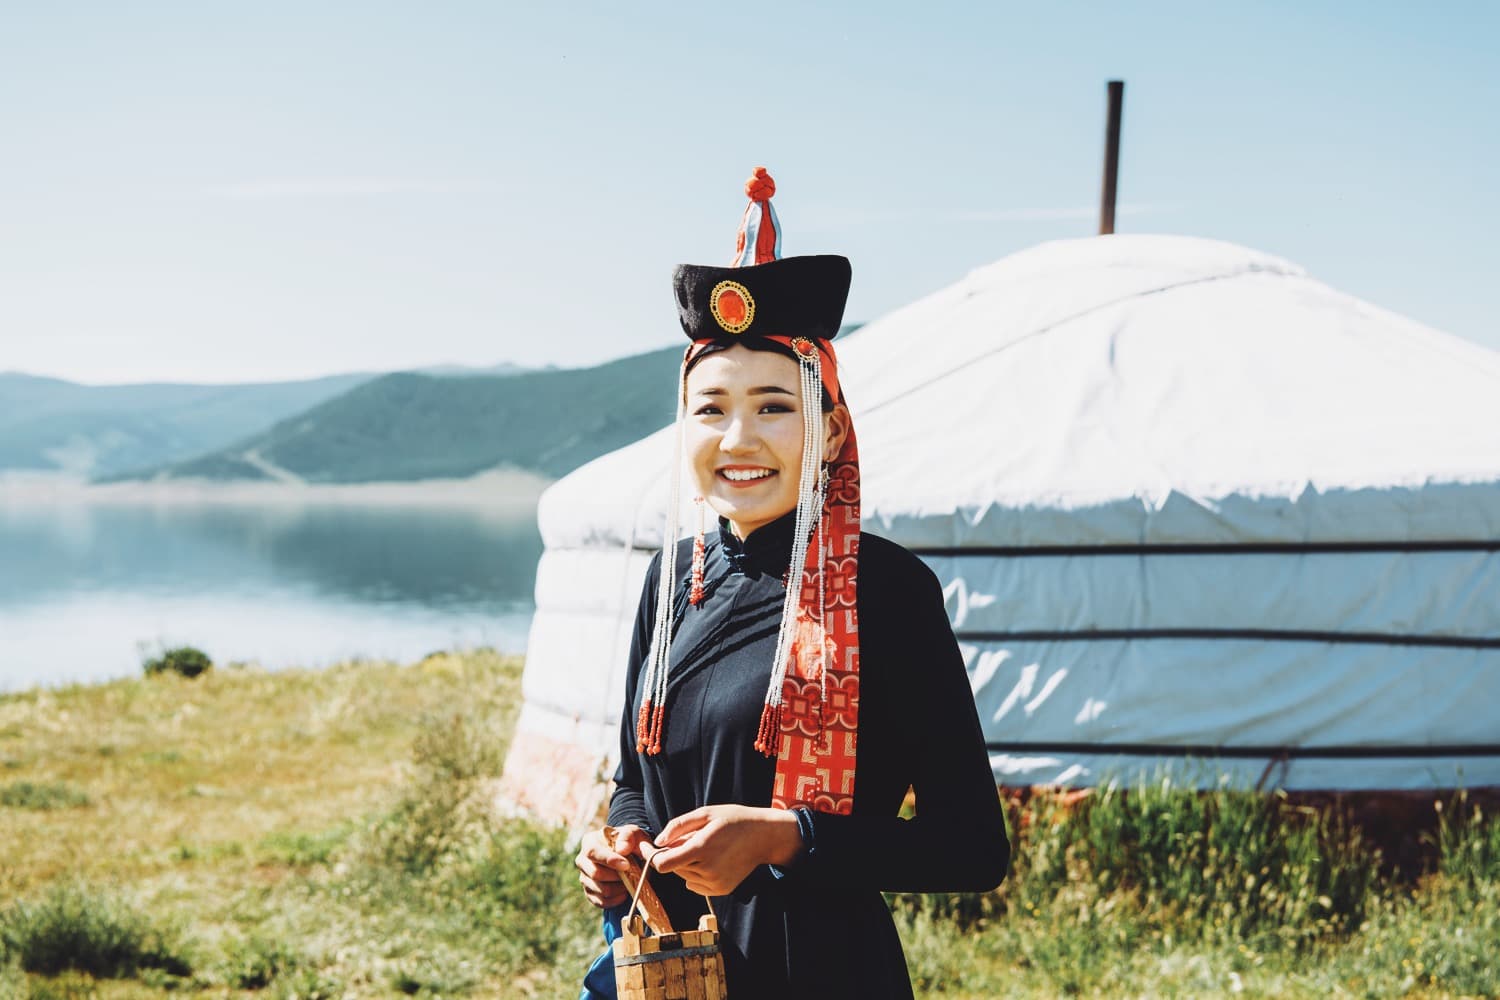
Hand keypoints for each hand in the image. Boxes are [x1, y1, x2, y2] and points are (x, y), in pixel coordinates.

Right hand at [575, 824, 655, 908]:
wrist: (631, 856)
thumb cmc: (630, 842)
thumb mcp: (633, 833)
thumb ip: (628, 837)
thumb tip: (622, 849)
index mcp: (589, 842)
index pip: (592, 852)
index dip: (608, 860)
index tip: (626, 865)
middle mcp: (582, 860)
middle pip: (595, 874)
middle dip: (617, 877)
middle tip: (632, 874)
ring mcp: (584, 878)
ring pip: (600, 890)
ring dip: (619, 888)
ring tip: (630, 881)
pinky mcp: (590, 893)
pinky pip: (601, 902)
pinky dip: (616, 899)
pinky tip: (625, 892)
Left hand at [651, 805, 801, 896]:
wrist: (764, 836)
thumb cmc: (734, 820)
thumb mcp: (706, 813)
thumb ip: (678, 827)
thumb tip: (658, 841)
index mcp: (702, 848)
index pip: (663, 864)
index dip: (653, 856)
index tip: (650, 847)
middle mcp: (708, 870)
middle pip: (673, 868)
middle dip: (675, 854)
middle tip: (691, 839)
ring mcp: (715, 883)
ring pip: (684, 876)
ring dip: (686, 863)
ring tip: (705, 848)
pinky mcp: (721, 890)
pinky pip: (694, 885)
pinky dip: (695, 874)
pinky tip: (711, 860)